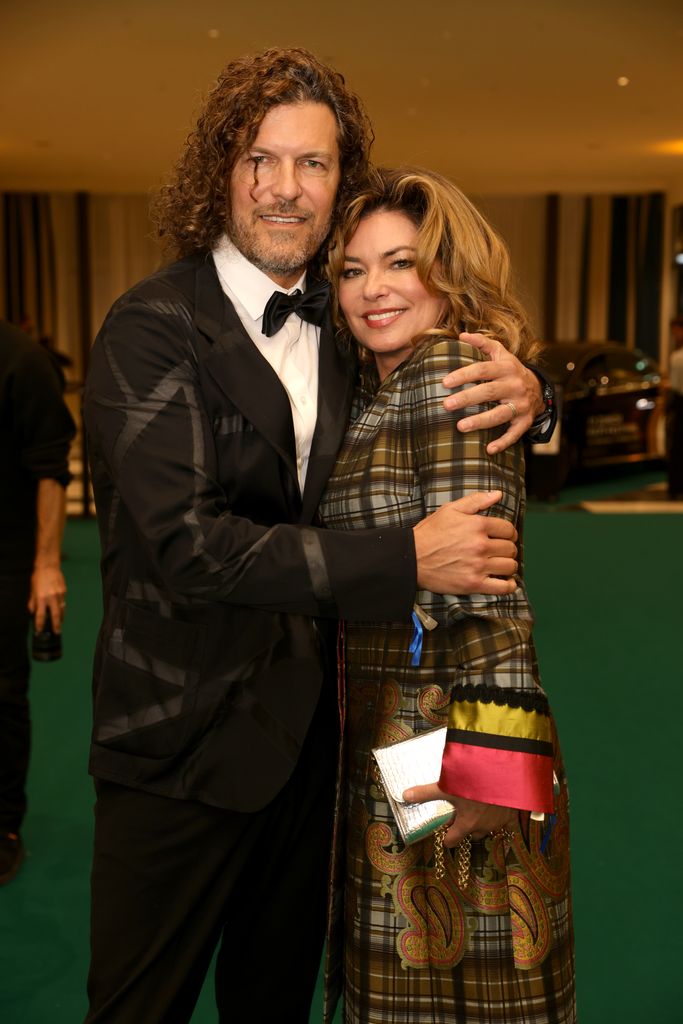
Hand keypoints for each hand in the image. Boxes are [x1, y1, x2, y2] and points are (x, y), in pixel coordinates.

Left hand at [28, 565, 65, 631]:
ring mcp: (59, 594)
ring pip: (62, 609)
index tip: (39, 631)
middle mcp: (51, 598)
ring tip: (60, 623)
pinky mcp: (64, 591)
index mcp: (41, 598)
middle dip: (57, 625)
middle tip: (58, 632)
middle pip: (55, 615)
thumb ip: (32, 602)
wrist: (49, 566)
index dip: (40, 624)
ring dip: (61, 617)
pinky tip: (61, 610)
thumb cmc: (38, 578)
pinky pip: (63, 602)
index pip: (40, 615)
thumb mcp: (32, 590)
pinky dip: (62, 607)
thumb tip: (33, 612)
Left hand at [403, 781, 517, 847]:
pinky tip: (498, 809)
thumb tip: (405, 796)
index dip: (447, 838)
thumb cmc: (474, 783)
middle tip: (461, 815)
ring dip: (483, 822)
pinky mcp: (512, 814)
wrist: (503, 775)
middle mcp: (484, 827)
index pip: (453, 840)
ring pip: (489, 828)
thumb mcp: (446, 787)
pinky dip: (503, 818)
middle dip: (465, 828)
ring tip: (478, 809)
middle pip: (471, 834)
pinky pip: (508, 823)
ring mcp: (499, 822)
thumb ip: (426, 793)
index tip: (444, 835)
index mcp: (466, 824)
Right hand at [413, 491, 517, 594]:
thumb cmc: (430, 533)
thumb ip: (476, 501)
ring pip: (510, 566)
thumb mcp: (450, 510)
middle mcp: (481, 545)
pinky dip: (509, 585)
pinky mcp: (474, 584)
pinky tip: (506, 581)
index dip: (509, 533)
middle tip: (500, 551)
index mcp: (478, 525)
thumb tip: (498, 494)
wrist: (411, 558)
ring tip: (500, 564)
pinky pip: (503, 587)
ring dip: (508, 565)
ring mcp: (478, 566)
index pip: (508, 529)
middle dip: (508, 548)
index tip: (504, 537)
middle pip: (510, 548)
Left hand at [442, 333, 543, 453]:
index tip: (445, 382)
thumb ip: (482, 343)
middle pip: (488, 392)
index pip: (483, 369)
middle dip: (466, 398)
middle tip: (446, 405)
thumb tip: (461, 335)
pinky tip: (488, 449)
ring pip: (500, 414)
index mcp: (507, 368)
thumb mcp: (501, 354)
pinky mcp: (525, 421)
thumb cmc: (510, 370)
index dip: (464, 375)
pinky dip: (503, 442)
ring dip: (480, 421)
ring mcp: (521, 404)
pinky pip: (514, 433)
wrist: (538, 388)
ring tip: (460, 427)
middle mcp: (515, 385)